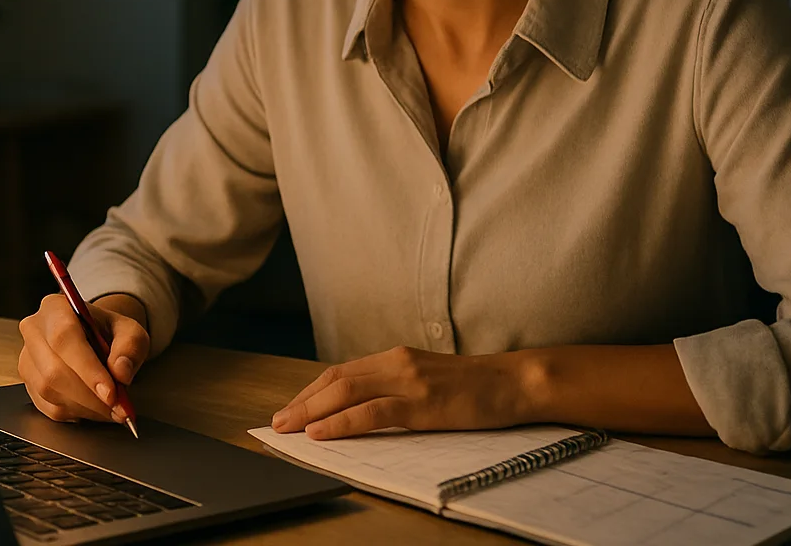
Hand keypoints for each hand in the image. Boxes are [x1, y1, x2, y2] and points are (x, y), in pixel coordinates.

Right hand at [18, 292, 148, 423]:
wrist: (94, 337)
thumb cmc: (108, 332)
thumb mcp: (130, 330)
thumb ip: (130, 347)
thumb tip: (121, 372)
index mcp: (56, 308)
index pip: (65, 338)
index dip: (87, 369)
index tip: (111, 393)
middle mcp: (34, 330)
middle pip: (53, 370)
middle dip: (89, 396)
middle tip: (119, 408)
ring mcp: (27, 358)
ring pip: (49, 391)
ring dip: (85, 407)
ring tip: (112, 409)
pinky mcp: (28, 383)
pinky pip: (47, 407)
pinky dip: (75, 413)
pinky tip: (95, 409)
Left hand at [269, 346, 537, 439]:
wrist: (513, 382)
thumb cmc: (474, 386)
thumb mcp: (428, 379)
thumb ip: (397, 386)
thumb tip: (364, 406)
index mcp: (395, 357)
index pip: (340, 372)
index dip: (310, 390)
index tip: (290, 407)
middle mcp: (395, 362)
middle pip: (335, 379)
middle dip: (301, 402)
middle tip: (276, 421)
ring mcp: (408, 380)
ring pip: (345, 392)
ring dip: (311, 411)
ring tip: (288, 427)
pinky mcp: (421, 402)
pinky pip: (372, 411)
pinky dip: (342, 422)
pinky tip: (322, 432)